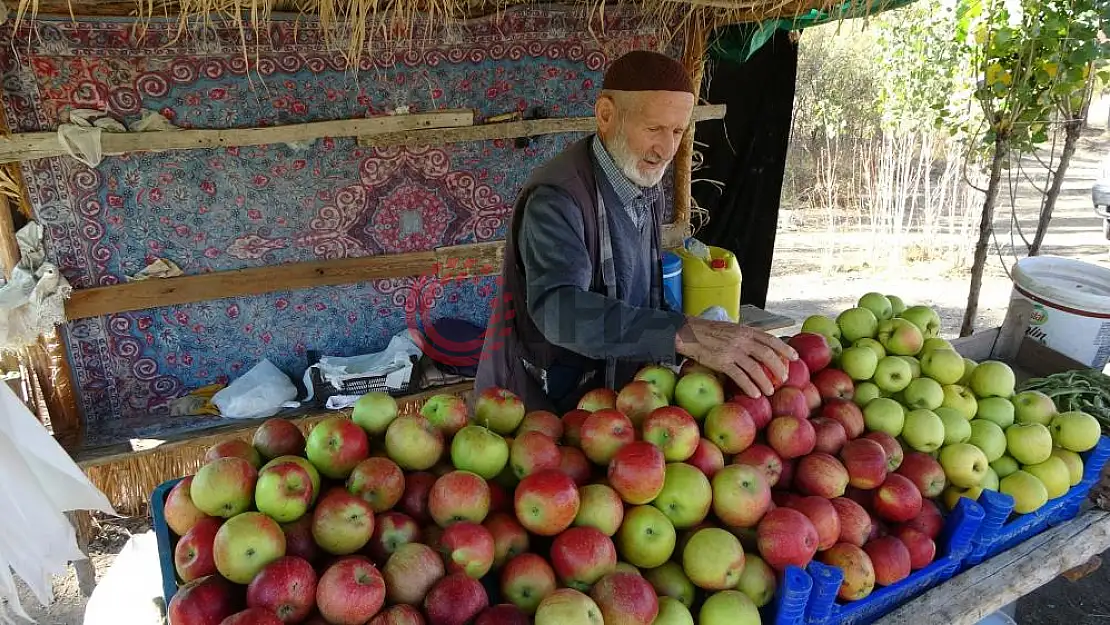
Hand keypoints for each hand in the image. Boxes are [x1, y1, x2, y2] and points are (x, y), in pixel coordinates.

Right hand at [674, 316, 796, 397]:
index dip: (784, 348)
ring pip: (756, 368)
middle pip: (767, 354)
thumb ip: (744, 337)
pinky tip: (755, 394)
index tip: (795, 357)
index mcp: (745, 330)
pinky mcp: (722, 362)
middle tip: (784, 378)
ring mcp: (732, 351)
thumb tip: (757, 348)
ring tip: (770, 391)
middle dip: (779, 368)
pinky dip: (750, 386)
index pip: (770, 339)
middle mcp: (742, 339)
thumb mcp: (730, 329)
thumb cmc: (708, 332)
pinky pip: (740, 377)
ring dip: (765, 382)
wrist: (688, 333)